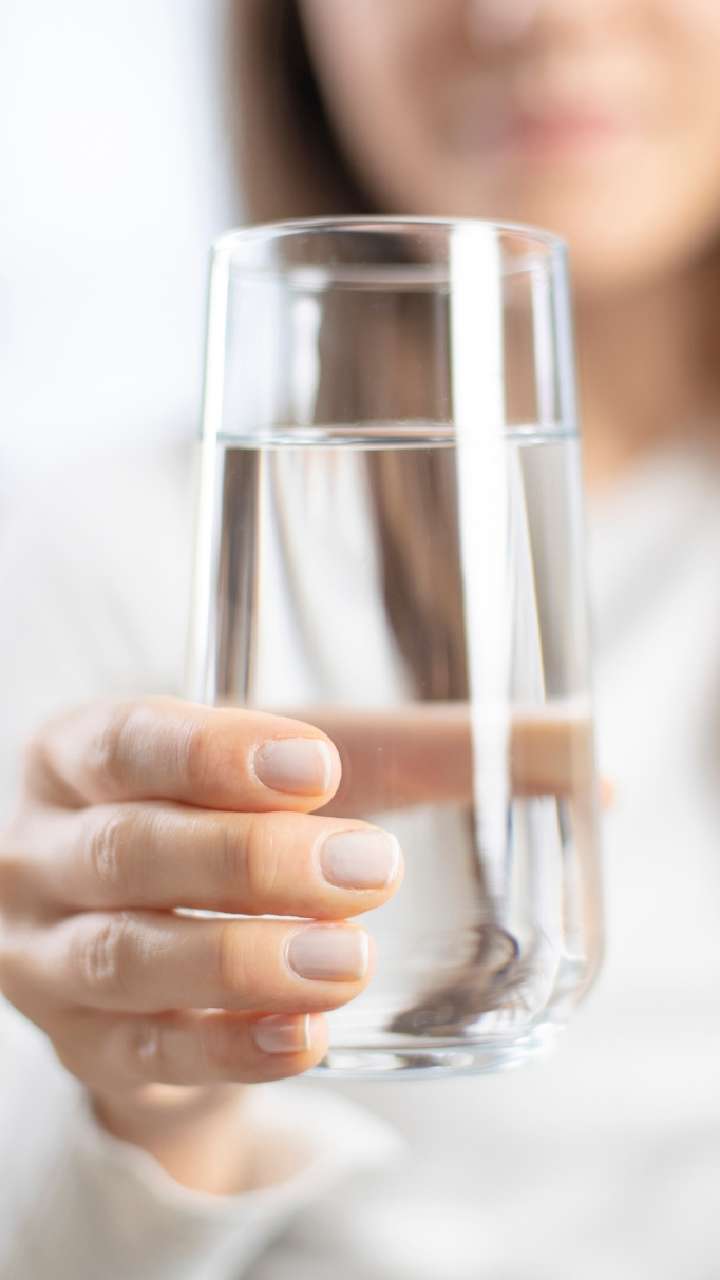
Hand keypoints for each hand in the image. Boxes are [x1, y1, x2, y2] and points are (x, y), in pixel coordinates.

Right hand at [0, 697, 402, 1189]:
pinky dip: (228, 1048)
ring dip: (240, 962)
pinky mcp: (86, 1045)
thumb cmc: (232, 820)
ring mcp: (48, 955)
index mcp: (82, 753)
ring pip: (125, 958)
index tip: (318, 766)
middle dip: (247, 861)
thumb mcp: (305, 774)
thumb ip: (432, 756)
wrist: (157, 936)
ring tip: (348, 961)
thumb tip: (589, 763)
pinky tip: (305, 1038)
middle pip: (127, 849)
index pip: (130, 741)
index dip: (216, 753)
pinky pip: (147, 1054)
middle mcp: (43, 850)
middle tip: (367, 871)